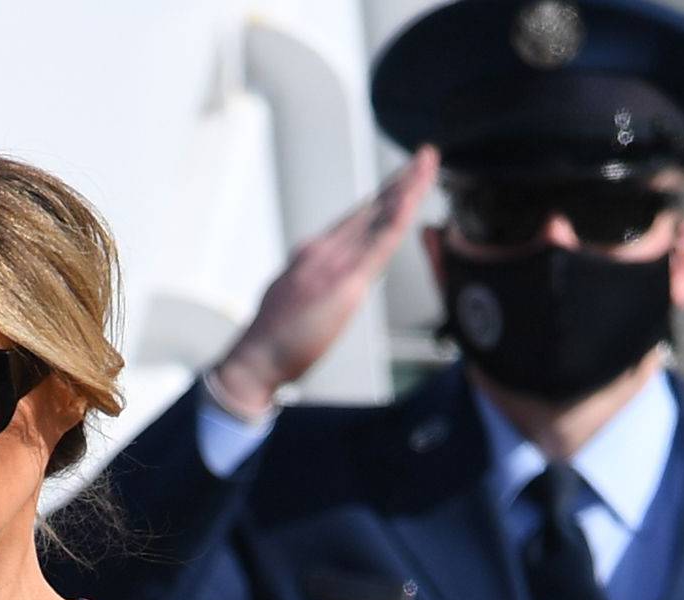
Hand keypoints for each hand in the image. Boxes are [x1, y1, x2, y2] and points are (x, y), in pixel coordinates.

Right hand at [207, 147, 438, 417]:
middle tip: (425, 157)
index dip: (382, 197)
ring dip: (406, 188)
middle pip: (370, 209)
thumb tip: (324, 284)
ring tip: (427, 161)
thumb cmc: (273, 342)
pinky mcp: (344, 281)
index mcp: (313, 254)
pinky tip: (412, 199)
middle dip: (400, 182)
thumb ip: (311, 284)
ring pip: (378, 217)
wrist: (256, 358)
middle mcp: (324, 249)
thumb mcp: (292, 300)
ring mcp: (334, 262)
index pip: (355, 219)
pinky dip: (397, 218)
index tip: (404, 181)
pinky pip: (378, 244)